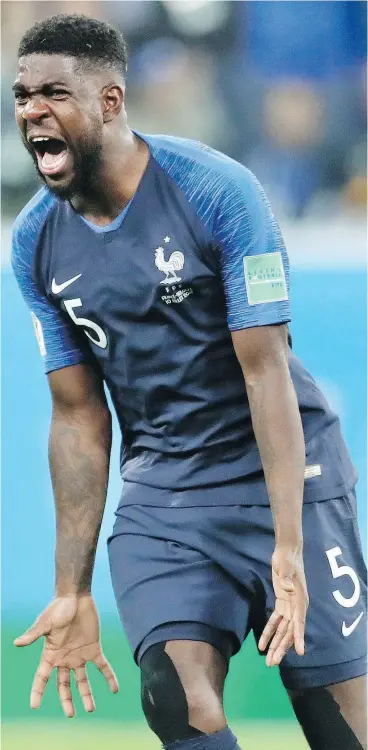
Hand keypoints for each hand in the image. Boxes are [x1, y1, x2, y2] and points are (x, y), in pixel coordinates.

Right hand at [14, 594, 118, 716]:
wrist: (76, 596)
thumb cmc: (58, 608)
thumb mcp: (45, 622)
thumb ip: (33, 635)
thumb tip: (17, 643)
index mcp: (51, 654)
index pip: (42, 677)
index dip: (37, 691)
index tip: (34, 706)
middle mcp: (65, 658)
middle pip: (64, 684)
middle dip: (67, 699)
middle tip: (70, 714)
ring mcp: (80, 654)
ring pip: (83, 679)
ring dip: (86, 694)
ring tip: (90, 709)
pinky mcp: (94, 648)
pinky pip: (102, 666)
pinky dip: (108, 677)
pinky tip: (115, 689)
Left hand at [258, 545, 308, 666]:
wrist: (286, 552)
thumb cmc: (288, 559)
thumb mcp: (286, 567)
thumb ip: (286, 578)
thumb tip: (287, 589)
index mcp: (300, 600)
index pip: (299, 622)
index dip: (298, 637)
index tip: (299, 652)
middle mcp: (297, 607)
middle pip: (289, 632)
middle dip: (281, 648)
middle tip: (272, 664)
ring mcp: (289, 607)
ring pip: (283, 631)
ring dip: (276, 645)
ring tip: (268, 661)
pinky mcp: (282, 604)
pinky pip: (275, 622)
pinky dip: (269, 633)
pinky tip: (262, 645)